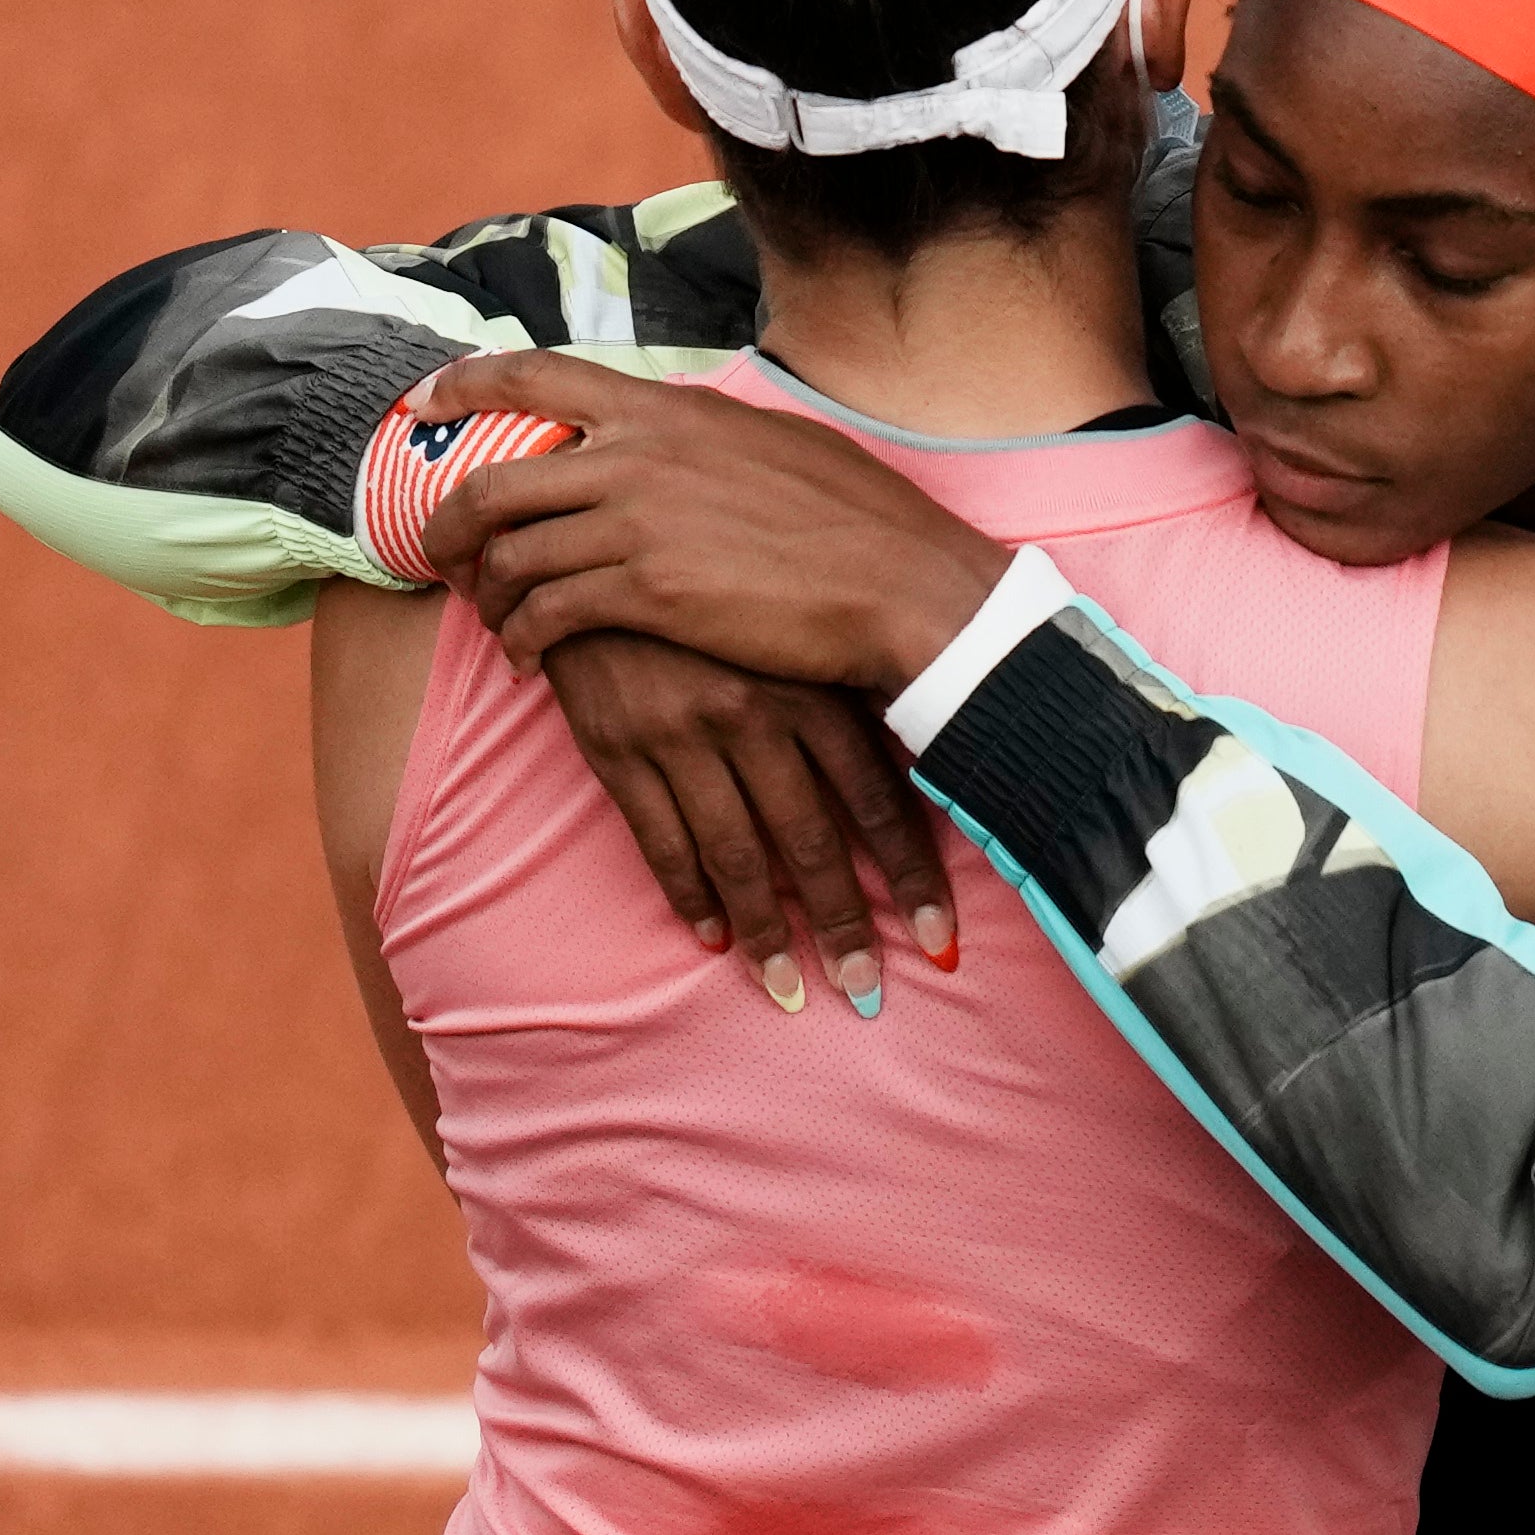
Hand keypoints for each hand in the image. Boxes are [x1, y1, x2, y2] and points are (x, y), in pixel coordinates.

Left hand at [412, 351, 1006, 695]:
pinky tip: (528, 660)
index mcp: (668, 409)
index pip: (537, 376)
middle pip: (497, 478)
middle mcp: (638, 455)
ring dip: (487, 592)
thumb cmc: (859, 523)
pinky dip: (522, 638)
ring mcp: (637, 522)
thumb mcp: (778, 444)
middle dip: (449, 520)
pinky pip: (546, 612)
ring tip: (493, 619)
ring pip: (512, 551)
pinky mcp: (646, 591)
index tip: (421, 404)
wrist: (898, 584)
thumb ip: (709, 437)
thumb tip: (686, 433)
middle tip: (441, 553)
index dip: (464, 386)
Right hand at [539, 631, 960, 1015]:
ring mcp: (682, 734)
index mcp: (810, 686)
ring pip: (738, 856)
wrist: (595, 545)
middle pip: (813, 842)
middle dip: (845, 924)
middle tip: (866, 988)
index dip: (911, 877)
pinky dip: (690, 898)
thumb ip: (847, 694)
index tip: (939, 940)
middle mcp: (753, 714)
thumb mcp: (793, 629)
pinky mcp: (618, 748)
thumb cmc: (716, 591)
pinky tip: (715, 940)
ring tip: (790, 989)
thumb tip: (925, 765)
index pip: (878, 801)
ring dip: (768, 932)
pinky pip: (661, 842)